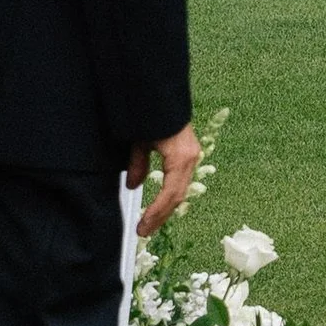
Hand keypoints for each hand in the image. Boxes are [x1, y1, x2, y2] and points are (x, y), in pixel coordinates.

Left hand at [131, 121, 200, 237]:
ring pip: (181, 191)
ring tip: (149, 224)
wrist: (162, 94)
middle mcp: (190, 158)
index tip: (142, 227)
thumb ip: (137, 164)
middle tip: (143, 231)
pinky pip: (181, 182)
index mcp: (181, 157)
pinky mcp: (189, 154)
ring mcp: (192, 156)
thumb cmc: (153, 114)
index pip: (170, 194)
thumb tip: (133, 186)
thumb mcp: (140, 141)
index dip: (156, 213)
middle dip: (160, 216)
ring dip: (165, 209)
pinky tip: (160, 206)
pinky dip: (169, 197)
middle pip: (177, 196)